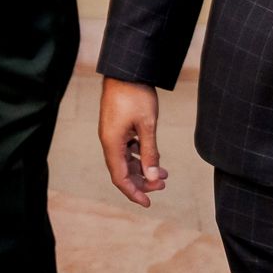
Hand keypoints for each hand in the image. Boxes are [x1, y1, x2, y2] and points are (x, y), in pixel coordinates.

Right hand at [99, 77, 167, 206]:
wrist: (127, 70)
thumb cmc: (136, 95)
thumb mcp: (148, 125)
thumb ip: (150, 152)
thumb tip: (154, 177)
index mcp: (112, 143)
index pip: (120, 177)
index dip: (134, 192)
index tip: (148, 203)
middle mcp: (109, 140)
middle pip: (123, 170)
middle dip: (142, 181)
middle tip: (164, 185)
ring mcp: (112, 133)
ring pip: (125, 159)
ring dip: (143, 168)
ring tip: (164, 173)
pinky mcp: (117, 126)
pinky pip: (127, 148)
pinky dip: (140, 155)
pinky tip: (152, 155)